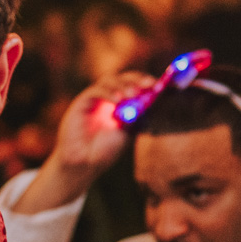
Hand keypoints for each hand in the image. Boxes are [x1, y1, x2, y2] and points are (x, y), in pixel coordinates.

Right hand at [11, 72, 155, 213]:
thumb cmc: (106, 150)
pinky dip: (109, 93)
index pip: (134, 86)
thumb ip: (138, 114)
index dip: (145, 83)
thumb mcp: (129, 131)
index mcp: (121, 104)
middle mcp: (108, 98)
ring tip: (132, 95)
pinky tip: (118, 100)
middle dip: (137, 79)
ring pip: (109, 80)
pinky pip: (96, 91)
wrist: (85, 163)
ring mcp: (95, 99)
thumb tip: (154, 97)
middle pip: (123, 78)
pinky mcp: (82, 102)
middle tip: (148, 84)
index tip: (158, 85)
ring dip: (123, 85)